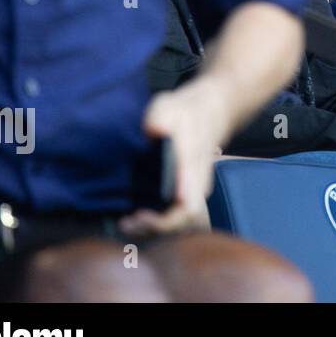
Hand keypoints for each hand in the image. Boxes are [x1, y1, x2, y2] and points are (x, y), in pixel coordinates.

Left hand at [120, 79, 230, 236]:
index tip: (138, 214)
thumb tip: (154, 130)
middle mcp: (196, 183)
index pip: (186, 207)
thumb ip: (161, 117)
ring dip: (154, 228)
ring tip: (126, 223)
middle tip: (125, 223)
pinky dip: (156, 220)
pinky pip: (175, 214)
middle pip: (182, 222)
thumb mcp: (171, 106)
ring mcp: (193, 187)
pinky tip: (136, 213)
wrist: (210, 110)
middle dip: (154, 229)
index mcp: (192, 167)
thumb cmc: (186, 110)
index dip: (163, 221)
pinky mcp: (186, 188)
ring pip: (180, 221)